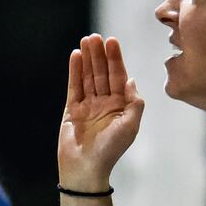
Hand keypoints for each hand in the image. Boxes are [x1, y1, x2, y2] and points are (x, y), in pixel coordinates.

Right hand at [57, 34, 143, 189]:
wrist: (86, 167)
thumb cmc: (111, 149)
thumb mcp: (131, 125)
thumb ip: (134, 102)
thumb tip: (130, 79)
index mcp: (120, 106)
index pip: (118, 77)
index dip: (116, 59)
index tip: (112, 42)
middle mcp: (104, 103)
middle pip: (102, 73)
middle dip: (100, 55)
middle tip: (96, 37)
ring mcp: (87, 105)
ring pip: (88, 77)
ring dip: (87, 59)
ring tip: (85, 41)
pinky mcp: (72, 109)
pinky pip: (74, 86)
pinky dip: (74, 71)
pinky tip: (75, 56)